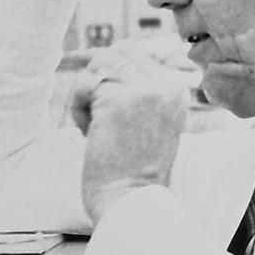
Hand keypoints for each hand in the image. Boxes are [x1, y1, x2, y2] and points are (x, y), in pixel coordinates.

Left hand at [73, 53, 188, 230]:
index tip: (108, 110)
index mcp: (176, 91)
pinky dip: (78, 107)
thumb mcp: (148, 122)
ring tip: (94, 126)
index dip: (110, 74)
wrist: (130, 202)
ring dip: (87, 94)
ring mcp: (144, 90)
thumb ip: (138, 89)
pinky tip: (88, 132)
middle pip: (115, 53)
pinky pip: (85, 85)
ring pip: (98, 65)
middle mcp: (165, 86)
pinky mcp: (117, 99)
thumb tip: (107, 54)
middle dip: (97, 81)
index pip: (135, 52)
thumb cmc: (131, 170)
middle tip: (97, 116)